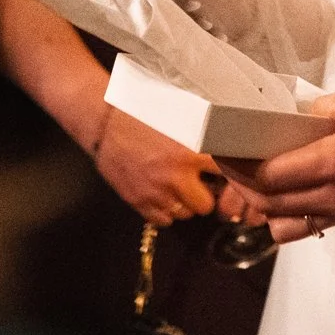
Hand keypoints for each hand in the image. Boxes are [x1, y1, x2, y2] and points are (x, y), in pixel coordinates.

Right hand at [90, 105, 221, 227]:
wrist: (106, 122)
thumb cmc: (145, 113)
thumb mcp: (183, 117)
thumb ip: (206, 133)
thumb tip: (228, 143)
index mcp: (191, 152)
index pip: (225, 175)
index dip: (228, 176)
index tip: (226, 174)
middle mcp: (175, 176)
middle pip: (206, 206)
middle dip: (205, 195)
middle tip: (199, 183)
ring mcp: (156, 192)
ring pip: (184, 215)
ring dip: (184, 203)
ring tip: (178, 186)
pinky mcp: (138, 201)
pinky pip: (163, 220)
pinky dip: (165, 211)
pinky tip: (162, 193)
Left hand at [225, 88, 334, 230]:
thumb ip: (325, 109)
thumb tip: (295, 118)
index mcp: (334, 162)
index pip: (267, 174)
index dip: (236, 163)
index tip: (220, 145)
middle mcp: (332, 195)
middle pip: (265, 202)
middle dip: (237, 181)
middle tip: (228, 157)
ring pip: (280, 222)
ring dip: (258, 204)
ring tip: (255, 176)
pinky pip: (304, 228)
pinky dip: (283, 217)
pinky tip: (286, 193)